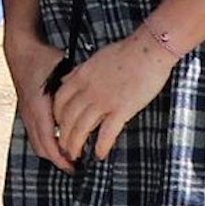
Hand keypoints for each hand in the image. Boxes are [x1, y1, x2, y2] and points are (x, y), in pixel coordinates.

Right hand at [5, 31, 76, 171]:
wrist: (21, 49)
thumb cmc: (43, 58)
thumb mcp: (62, 71)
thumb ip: (75, 89)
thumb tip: (93, 101)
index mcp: (39, 108)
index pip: (49, 142)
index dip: (62, 157)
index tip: (75, 165)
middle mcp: (30, 114)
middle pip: (42, 148)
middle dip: (58, 160)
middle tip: (75, 166)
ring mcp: (27, 113)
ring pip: (37, 142)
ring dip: (52, 152)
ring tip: (69, 156)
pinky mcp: (27, 110)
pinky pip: (35, 133)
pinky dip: (46, 142)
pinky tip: (59, 140)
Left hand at [48, 31, 177, 161]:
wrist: (148, 50)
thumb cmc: (126, 52)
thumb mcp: (95, 58)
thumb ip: (80, 71)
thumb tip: (68, 79)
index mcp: (81, 76)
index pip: (59, 101)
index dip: (56, 117)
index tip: (58, 125)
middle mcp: (88, 90)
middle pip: (67, 118)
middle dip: (63, 136)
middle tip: (64, 148)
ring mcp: (104, 101)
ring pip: (82, 128)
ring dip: (76, 145)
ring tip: (75, 155)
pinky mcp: (122, 109)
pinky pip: (107, 132)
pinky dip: (101, 146)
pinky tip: (99, 154)